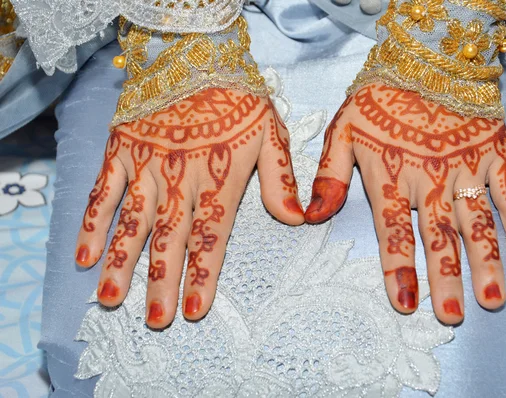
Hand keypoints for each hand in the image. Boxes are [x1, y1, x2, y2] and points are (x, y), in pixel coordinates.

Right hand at [75, 88, 303, 327]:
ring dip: (122, 263)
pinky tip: (85, 254)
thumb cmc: (238, 98)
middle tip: (156, 320)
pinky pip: (103, 192)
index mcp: (218, 180)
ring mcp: (146, 167)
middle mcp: (179, 181)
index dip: (202, 276)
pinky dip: (93, 223)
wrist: (197, 56)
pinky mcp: (122, 152)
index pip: (211, 237)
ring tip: (111, 299)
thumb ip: (281, 179)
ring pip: (132, 223)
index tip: (195, 310)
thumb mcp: (271, 134)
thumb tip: (298, 219)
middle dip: (161, 283)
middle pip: (169, 239)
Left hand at [305, 83, 505, 323]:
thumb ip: (328, 177)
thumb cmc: (379, 99)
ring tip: (491, 299)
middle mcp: (430, 179)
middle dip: (445, 278)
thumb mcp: (341, 132)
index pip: (394, 231)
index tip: (405, 303)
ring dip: (485, 262)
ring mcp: (465, 168)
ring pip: (478, 221)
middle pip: (439, 236)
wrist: (425, 59)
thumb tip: (310, 217)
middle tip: (452, 316)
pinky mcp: (493, 154)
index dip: (398, 268)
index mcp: (391, 176)